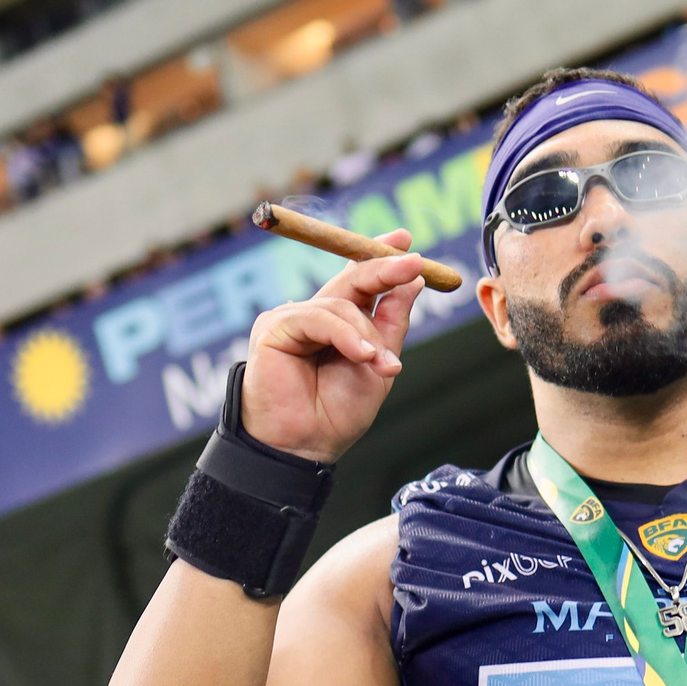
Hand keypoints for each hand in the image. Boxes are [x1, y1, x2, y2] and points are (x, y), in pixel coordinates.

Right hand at [239, 233, 424, 463]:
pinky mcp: (273, 327)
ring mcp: (292, 319)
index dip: (380, 257)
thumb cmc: (337, 413)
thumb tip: (412, 280)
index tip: (405, 240)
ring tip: (382, 365)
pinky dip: (345, 335)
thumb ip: (392, 322)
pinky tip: (363, 356)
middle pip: (351, 278)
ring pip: (340, 304)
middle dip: (383, 268)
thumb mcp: (379, 364)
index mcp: (339, 323)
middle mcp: (315, 316)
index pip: (359, 280)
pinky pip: (317, 317)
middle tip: (412, 263)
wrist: (305, 445)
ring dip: (368, 334)